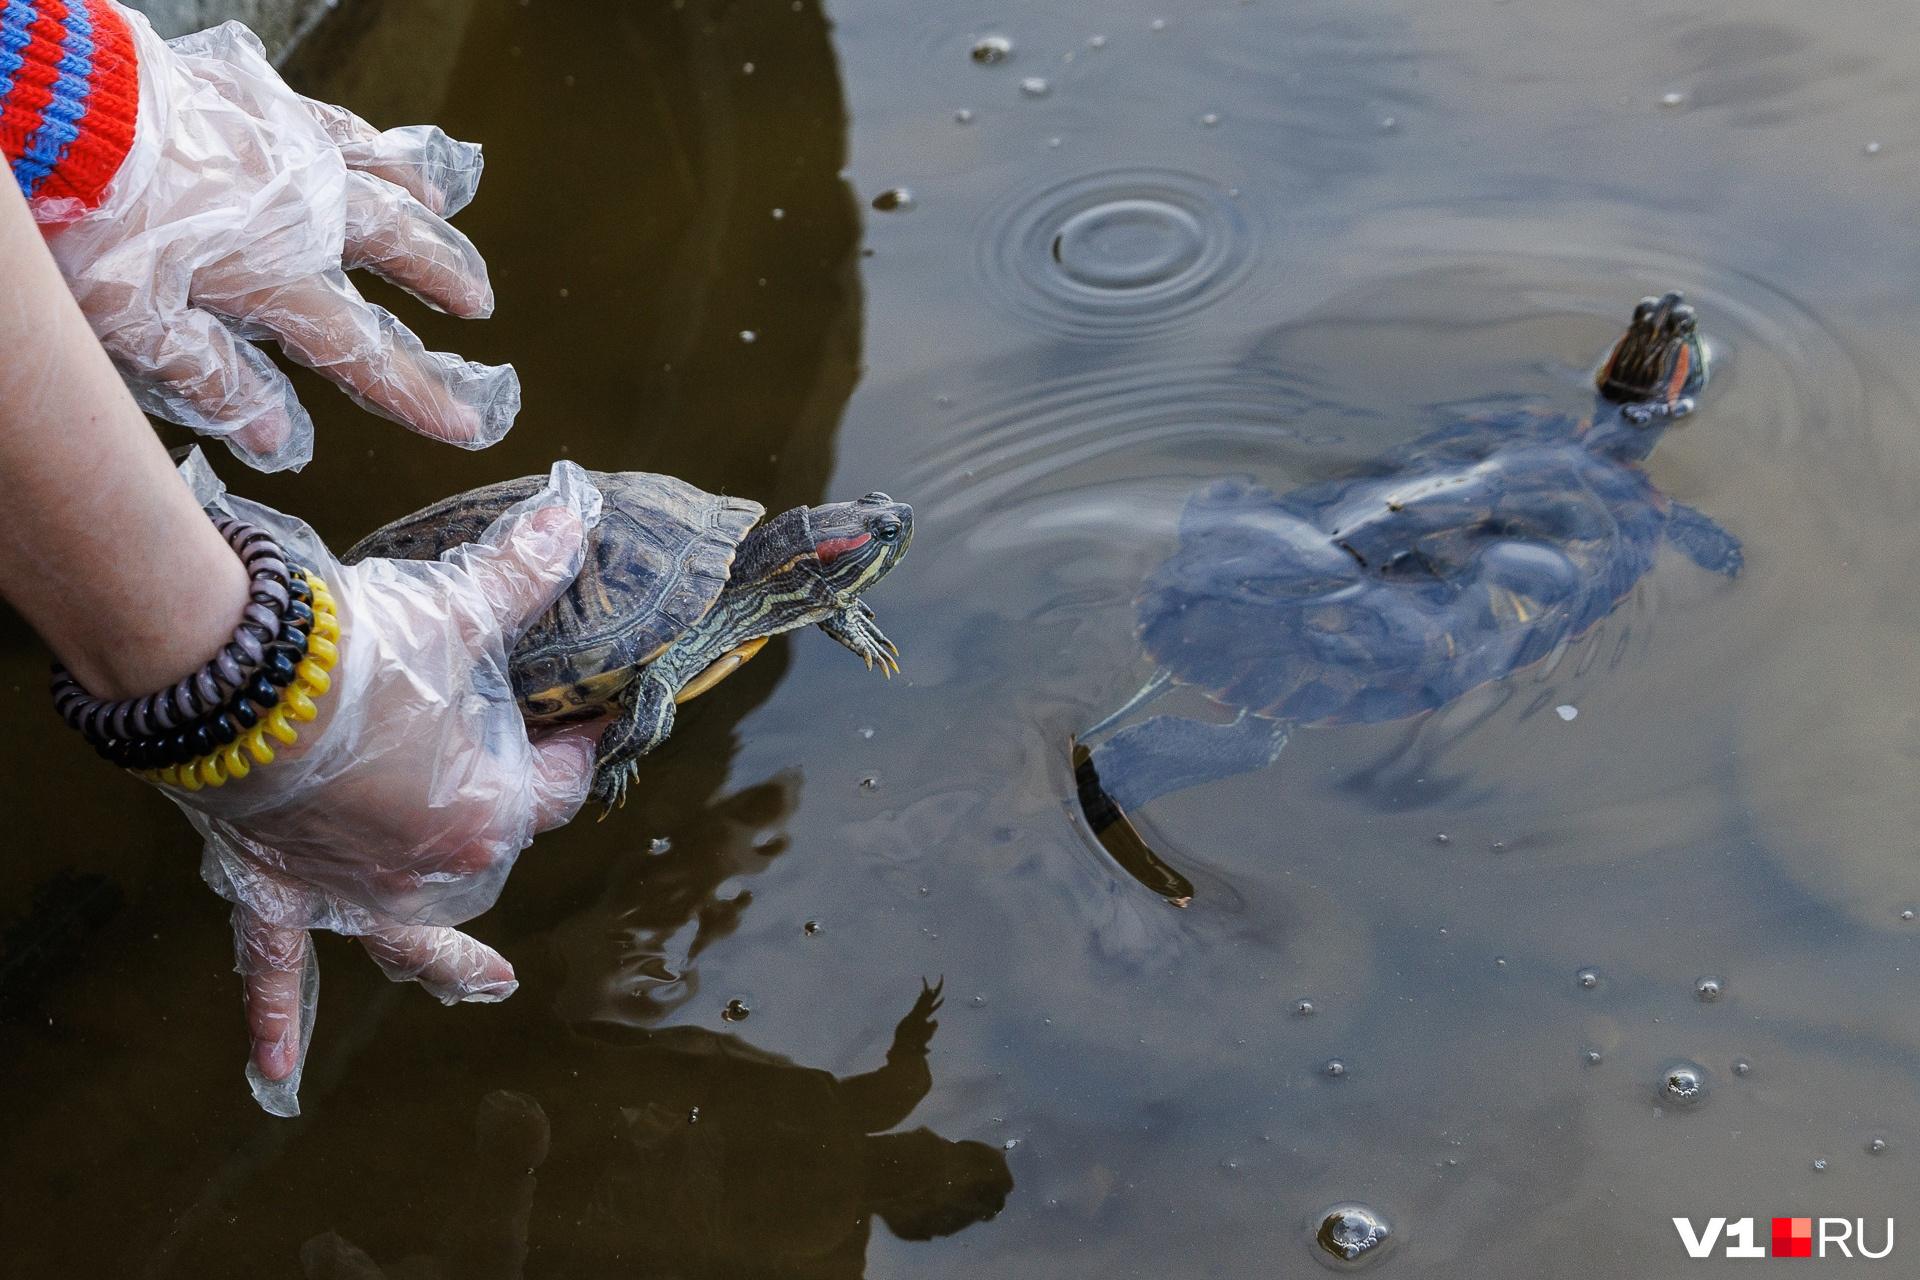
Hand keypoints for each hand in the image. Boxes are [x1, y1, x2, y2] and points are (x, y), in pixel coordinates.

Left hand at [39, 9, 515, 471]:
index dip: (416, 393)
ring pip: (380, 185)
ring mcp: (287, 153)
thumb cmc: (87, 221)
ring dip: (421, 211)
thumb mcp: (135, 323)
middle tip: (478, 306)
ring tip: (447, 217)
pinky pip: (337, 125)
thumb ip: (211, 377)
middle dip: (442, 281)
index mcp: (273, 277)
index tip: (464, 422)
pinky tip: (385, 154)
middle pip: (395, 254)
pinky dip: (373, 146)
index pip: (361, 351)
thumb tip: (274, 435)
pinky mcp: (259, 104)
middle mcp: (301, 215)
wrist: (60, 108)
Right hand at [169, 454, 601, 1115]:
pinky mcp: (276, 884)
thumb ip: (525, 570)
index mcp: (491, 810)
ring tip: (484, 984)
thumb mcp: (460, 606)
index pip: (561, 783)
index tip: (588, 715)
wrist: (239, 669)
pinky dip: (275, 1018)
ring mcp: (352, 885)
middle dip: (510, 820)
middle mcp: (431, 866)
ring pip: (408, 935)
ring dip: (442, 955)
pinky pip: (275, 966)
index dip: (579, 743)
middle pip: (493, 853)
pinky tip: (276, 1074)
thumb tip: (573, 512)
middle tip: (516, 779)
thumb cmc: (362, 645)